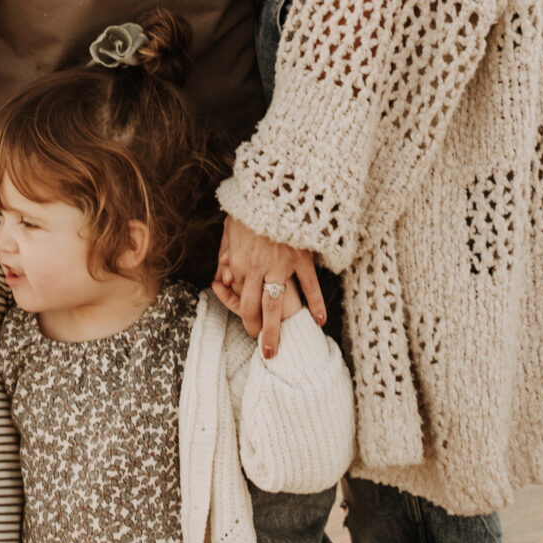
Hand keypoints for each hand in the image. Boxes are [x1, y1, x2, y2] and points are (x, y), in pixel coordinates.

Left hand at [215, 215, 325, 359]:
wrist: (275, 188)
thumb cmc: (251, 205)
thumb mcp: (230, 227)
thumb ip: (226, 253)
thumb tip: (224, 275)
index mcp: (239, 262)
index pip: (238, 297)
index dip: (241, 311)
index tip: (249, 320)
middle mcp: (257, 269)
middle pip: (252, 310)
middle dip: (255, 332)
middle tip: (263, 350)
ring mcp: (281, 266)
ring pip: (276, 307)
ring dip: (274, 332)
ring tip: (274, 353)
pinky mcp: (302, 259)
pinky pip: (310, 287)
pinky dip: (315, 305)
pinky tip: (318, 322)